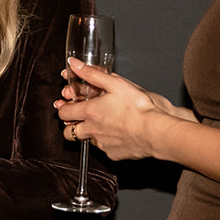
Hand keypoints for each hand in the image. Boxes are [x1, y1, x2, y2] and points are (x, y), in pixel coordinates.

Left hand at [53, 58, 188, 160]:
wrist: (155, 132)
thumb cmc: (138, 108)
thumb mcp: (115, 83)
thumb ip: (92, 74)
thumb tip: (74, 64)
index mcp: (90, 112)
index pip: (64, 113)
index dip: (64, 108)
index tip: (67, 105)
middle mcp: (92, 130)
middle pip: (68, 133)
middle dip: (70, 126)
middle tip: (78, 119)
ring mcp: (102, 144)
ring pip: (88, 140)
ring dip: (91, 133)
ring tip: (104, 124)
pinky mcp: (113, 154)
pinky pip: (105, 149)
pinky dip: (108, 142)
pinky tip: (118, 134)